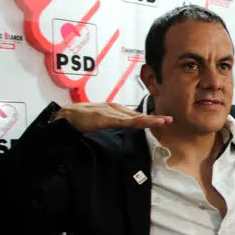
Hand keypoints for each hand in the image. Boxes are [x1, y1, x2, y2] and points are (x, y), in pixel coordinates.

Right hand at [53, 103, 172, 132]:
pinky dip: (134, 121)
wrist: (65, 116)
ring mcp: (110, 112)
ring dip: (148, 119)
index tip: (163, 121)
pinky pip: (122, 121)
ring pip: (134, 117)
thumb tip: (125, 126)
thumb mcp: (100, 121)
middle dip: (154, 118)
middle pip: (138, 115)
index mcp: (115, 110)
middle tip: (169, 120)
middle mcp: (115, 109)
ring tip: (162, 121)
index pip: (136, 116)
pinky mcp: (104, 117)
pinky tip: (143, 122)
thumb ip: (112, 122)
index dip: (150, 119)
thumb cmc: (81, 118)